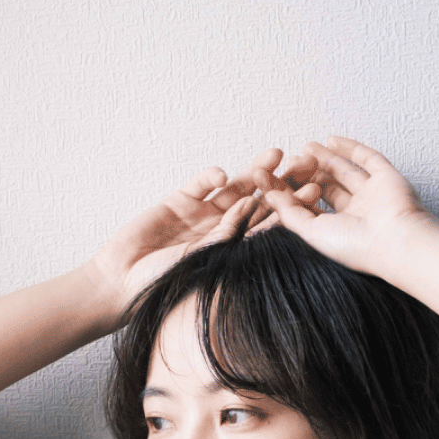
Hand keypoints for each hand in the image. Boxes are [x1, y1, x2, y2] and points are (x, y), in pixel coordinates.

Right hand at [86, 152, 290, 328]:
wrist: (122, 282)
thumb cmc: (163, 285)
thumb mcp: (203, 263)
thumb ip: (225, 236)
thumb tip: (251, 210)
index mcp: (236, 250)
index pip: (271, 225)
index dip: (292, 208)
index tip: (316, 193)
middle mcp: (223, 229)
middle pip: (260, 201)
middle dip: (283, 182)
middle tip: (308, 163)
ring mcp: (202, 214)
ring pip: (235, 188)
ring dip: (256, 171)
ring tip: (278, 153)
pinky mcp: (179, 201)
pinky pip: (200, 185)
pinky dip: (211, 177)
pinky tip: (222, 175)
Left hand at [255, 136, 430, 281]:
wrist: (397, 240)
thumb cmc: (357, 245)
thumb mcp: (313, 233)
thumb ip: (290, 214)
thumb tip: (269, 195)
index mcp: (339, 231)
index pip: (309, 207)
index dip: (288, 192)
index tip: (266, 177)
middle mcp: (356, 214)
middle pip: (326, 188)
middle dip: (307, 173)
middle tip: (288, 161)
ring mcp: (372, 195)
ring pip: (344, 172)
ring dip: (325, 159)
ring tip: (305, 147)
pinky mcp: (386, 178)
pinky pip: (367, 159)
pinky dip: (350, 148)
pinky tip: (331, 140)